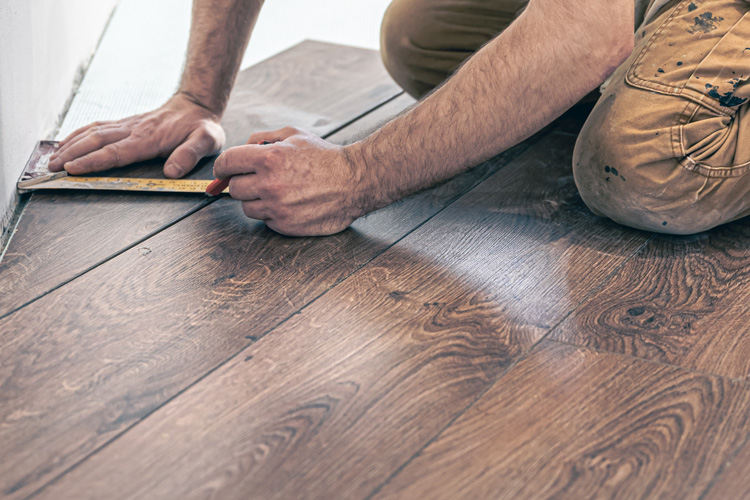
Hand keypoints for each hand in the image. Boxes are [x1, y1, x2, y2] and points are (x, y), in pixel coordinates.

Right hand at [48, 93, 224, 177]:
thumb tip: (171, 171)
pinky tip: (66, 142)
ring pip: (92, 132)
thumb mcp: (206, 141)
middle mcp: (133, 130)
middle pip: (96, 141)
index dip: (93, 161)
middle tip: (50, 167)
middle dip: (71, 154)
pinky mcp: (126, 124)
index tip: (72, 168)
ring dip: (70, 144)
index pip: (115, 152)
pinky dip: (78, 134)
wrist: (197, 105)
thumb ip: (190, 155)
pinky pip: (97, 127)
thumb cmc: (202, 127)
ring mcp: (128, 125)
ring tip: (50, 158)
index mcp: (149, 139)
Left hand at [213, 127, 373, 235]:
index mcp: (268, 158)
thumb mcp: (294, 134)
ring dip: (257, 200)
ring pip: (248, 208)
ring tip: (277, 192)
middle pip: (234, 189)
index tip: (224, 171)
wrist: (354, 182)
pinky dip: (273, 214)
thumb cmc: (325, 157)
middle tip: (257, 180)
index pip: (226, 164)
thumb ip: (263, 138)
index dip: (222, 167)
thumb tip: (243, 148)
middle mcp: (269, 184)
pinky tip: (290, 204)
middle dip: (243, 183)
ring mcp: (277, 207)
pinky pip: (266, 221)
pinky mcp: (286, 225)